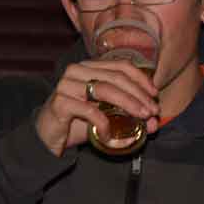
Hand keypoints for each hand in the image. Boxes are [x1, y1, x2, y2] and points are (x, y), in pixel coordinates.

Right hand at [35, 58, 160, 156]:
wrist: (48, 137)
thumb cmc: (79, 122)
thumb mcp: (108, 115)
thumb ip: (131, 116)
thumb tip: (156, 123)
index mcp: (90, 67)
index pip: (122, 65)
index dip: (141, 79)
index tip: (155, 95)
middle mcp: (77, 71)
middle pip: (116, 77)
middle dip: (139, 94)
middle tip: (152, 111)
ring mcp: (66, 85)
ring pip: (105, 89)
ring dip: (128, 104)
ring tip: (141, 117)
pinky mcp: (59, 103)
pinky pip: (88, 110)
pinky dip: (104, 122)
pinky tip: (110, 134)